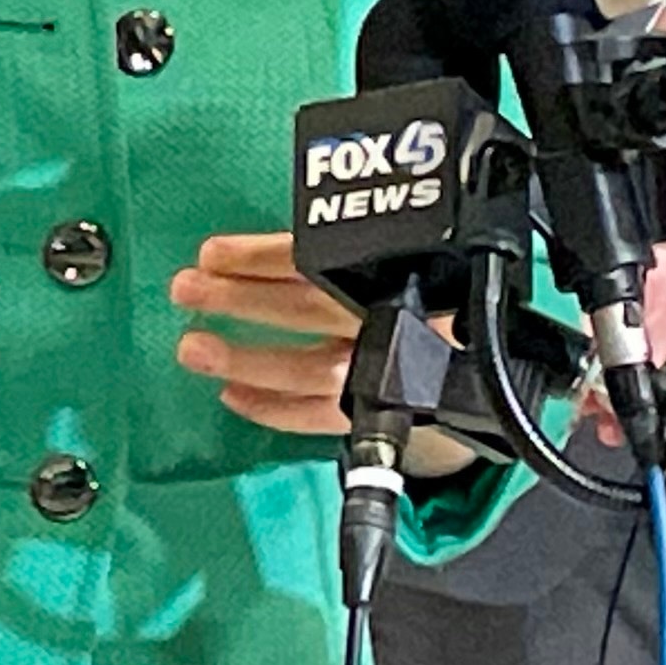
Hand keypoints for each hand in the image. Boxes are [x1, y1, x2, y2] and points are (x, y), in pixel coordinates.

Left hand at [174, 234, 472, 473]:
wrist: (477, 351)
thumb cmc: (408, 289)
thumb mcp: (382, 254)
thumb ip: (332, 247)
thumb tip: (236, 249)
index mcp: (394, 269)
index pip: (317, 258)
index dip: (260, 256)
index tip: (211, 253)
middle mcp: (394, 319)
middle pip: (310, 309)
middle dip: (242, 300)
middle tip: (188, 290)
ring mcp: (388, 369)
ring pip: (313, 370)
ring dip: (247, 359)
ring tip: (194, 347)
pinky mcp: (381, 410)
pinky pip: (322, 417)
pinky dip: (273, 409)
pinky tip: (231, 394)